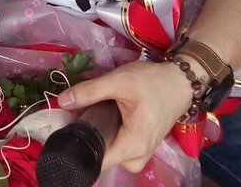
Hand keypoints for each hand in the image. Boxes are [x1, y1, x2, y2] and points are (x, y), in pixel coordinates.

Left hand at [56, 59, 192, 172]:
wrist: (180, 81)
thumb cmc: (152, 82)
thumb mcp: (119, 81)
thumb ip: (89, 92)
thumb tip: (60, 102)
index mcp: (132, 147)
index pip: (96, 159)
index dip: (78, 141)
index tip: (67, 122)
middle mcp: (137, 158)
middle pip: (100, 154)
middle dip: (87, 133)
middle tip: (79, 109)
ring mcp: (140, 153)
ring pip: (108, 149)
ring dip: (97, 130)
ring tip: (94, 107)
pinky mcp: (140, 145)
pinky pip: (117, 145)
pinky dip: (108, 130)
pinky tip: (106, 112)